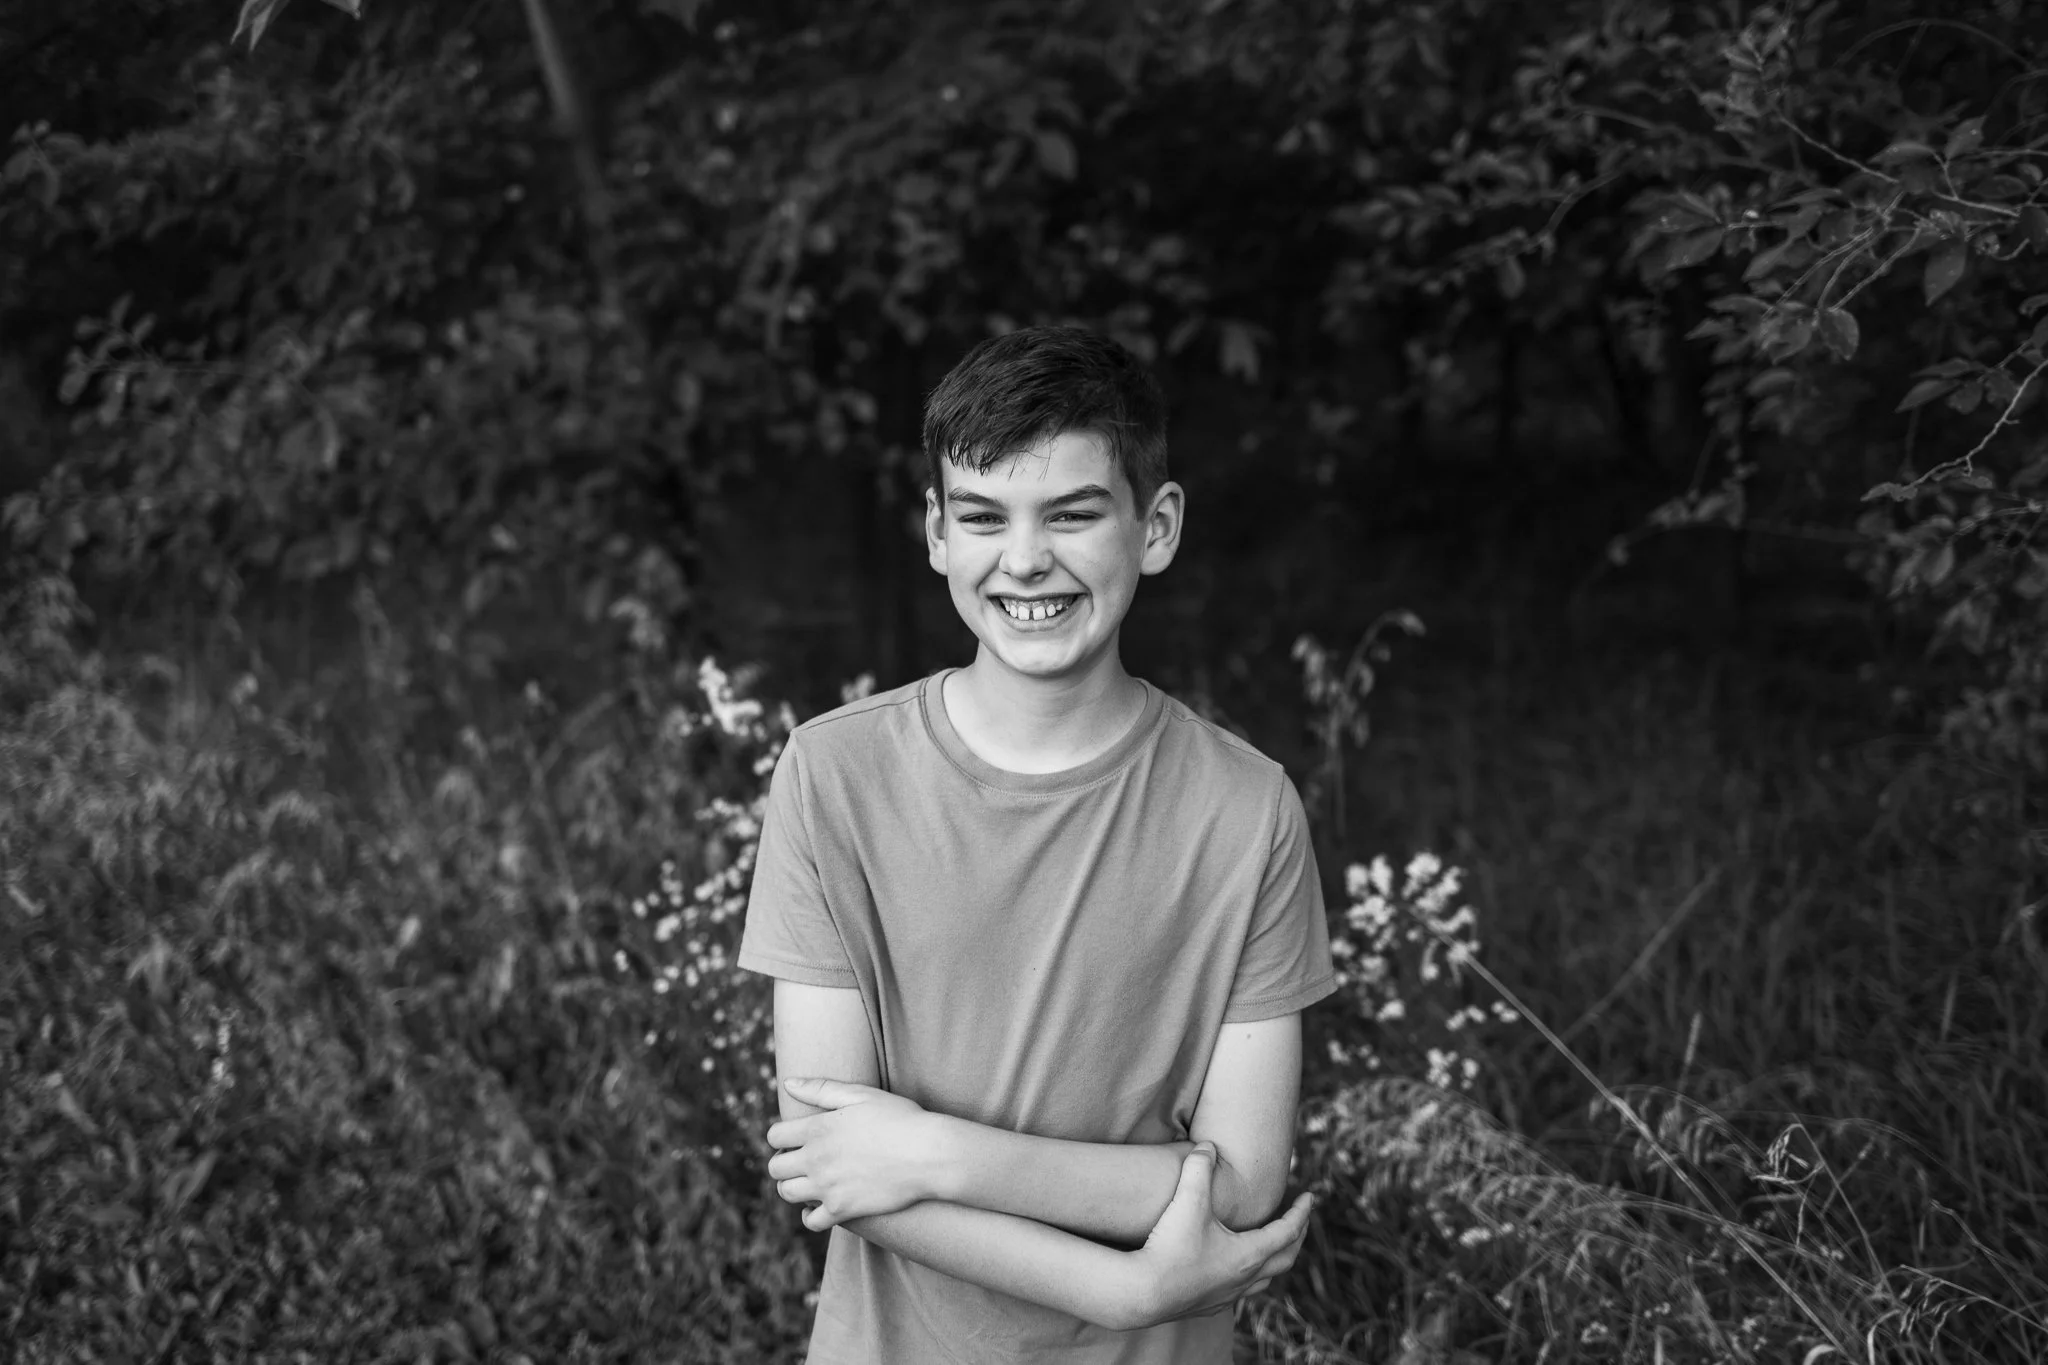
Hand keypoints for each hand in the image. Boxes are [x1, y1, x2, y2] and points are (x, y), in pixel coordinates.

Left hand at [765, 1078, 942, 1229]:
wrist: (929, 1153)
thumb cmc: (899, 1118)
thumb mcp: (861, 1095)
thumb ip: (821, 1089)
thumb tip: (787, 1084)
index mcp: (818, 1128)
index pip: (774, 1136)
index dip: (781, 1137)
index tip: (795, 1138)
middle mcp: (816, 1159)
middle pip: (775, 1168)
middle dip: (783, 1162)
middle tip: (800, 1160)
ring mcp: (827, 1187)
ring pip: (787, 1193)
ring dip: (792, 1187)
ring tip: (809, 1181)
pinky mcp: (843, 1210)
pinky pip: (811, 1221)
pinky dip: (810, 1215)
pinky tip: (819, 1205)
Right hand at [1124, 1143, 1311, 1328]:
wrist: (1142, 1293)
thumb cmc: (1170, 1248)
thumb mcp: (1188, 1200)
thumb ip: (1199, 1168)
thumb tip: (1207, 1146)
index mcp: (1249, 1254)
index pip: (1287, 1231)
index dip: (1301, 1212)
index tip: (1310, 1197)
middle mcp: (1245, 1279)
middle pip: (1284, 1259)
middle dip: (1296, 1237)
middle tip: (1300, 1221)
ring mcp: (1227, 1296)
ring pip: (1263, 1281)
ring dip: (1273, 1261)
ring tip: (1271, 1248)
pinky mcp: (1207, 1306)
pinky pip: (1239, 1293)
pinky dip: (1247, 1278)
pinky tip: (1234, 1273)